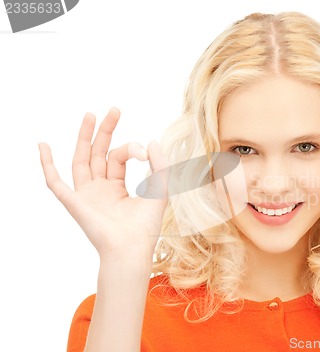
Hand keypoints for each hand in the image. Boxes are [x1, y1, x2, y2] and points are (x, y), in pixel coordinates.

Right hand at [39, 107, 167, 261]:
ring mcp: (86, 195)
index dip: (131, 149)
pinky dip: (47, 165)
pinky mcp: (74, 203)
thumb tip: (152, 141)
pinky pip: (56, 182)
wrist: (132, 249)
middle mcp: (100, 189)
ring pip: (80, 161)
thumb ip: (160, 166)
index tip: (144, 152)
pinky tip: (43, 146)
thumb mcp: (159, 191)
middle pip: (98, 153)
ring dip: (84, 138)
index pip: (119, 157)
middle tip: (115, 110)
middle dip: (105, 131)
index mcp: (117, 187)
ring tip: (90, 115)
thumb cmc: (146, 227)